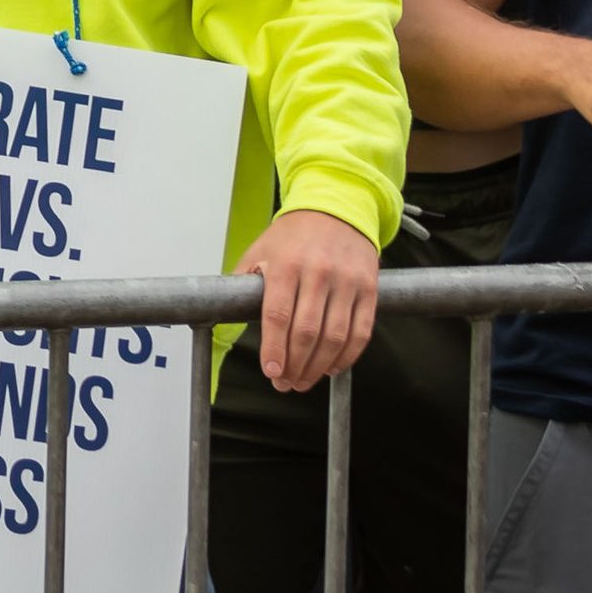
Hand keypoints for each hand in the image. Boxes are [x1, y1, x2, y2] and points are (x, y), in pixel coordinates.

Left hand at [237, 206, 378, 392]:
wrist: (337, 209)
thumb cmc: (293, 235)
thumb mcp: (260, 250)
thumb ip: (244, 283)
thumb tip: (223, 313)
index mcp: (285, 265)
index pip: (278, 316)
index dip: (274, 349)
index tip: (271, 371)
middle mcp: (317, 273)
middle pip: (306, 332)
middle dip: (294, 365)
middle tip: (285, 383)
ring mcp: (346, 281)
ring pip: (334, 337)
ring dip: (318, 367)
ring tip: (304, 380)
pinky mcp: (368, 288)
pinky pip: (360, 331)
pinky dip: (347, 356)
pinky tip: (331, 366)